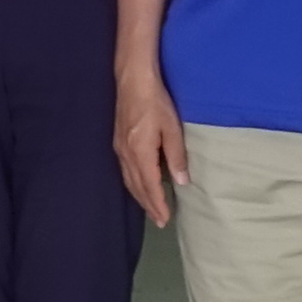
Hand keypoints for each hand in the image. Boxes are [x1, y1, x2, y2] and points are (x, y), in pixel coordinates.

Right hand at [114, 71, 185, 224]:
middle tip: (159, 221)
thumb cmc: (155, 101)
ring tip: (151, 208)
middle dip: (148, 205)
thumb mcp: (172, 128)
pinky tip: (140, 184)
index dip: (157, 204)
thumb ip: (176, 156)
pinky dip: (134, 183)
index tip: (165, 219)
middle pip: (137, 187)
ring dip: (140, 196)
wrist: (132, 80)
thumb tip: (182, 182)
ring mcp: (119, 148)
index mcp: (140, 153)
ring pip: (129, 180)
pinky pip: (125, 170)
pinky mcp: (118, 141)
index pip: (149, 186)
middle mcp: (126, 154)